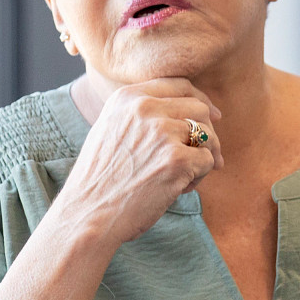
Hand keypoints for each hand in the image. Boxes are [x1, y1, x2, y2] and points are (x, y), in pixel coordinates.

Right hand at [55, 79, 224, 247]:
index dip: (200, 100)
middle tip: (208, 157)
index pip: (179, 85)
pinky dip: (200, 177)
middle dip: (208, 133)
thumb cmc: (100, 181)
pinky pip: (207, 161)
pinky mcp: (176, 160)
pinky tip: (180, 189)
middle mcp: (145, 108)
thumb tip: (190, 113)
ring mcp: (162, 132)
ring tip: (185, 178)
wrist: (87, 214)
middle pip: (198, 108)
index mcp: (128, 98)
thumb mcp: (110, 130)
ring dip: (204, 157)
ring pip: (207, 135)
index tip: (213, 117)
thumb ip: (141, 115)